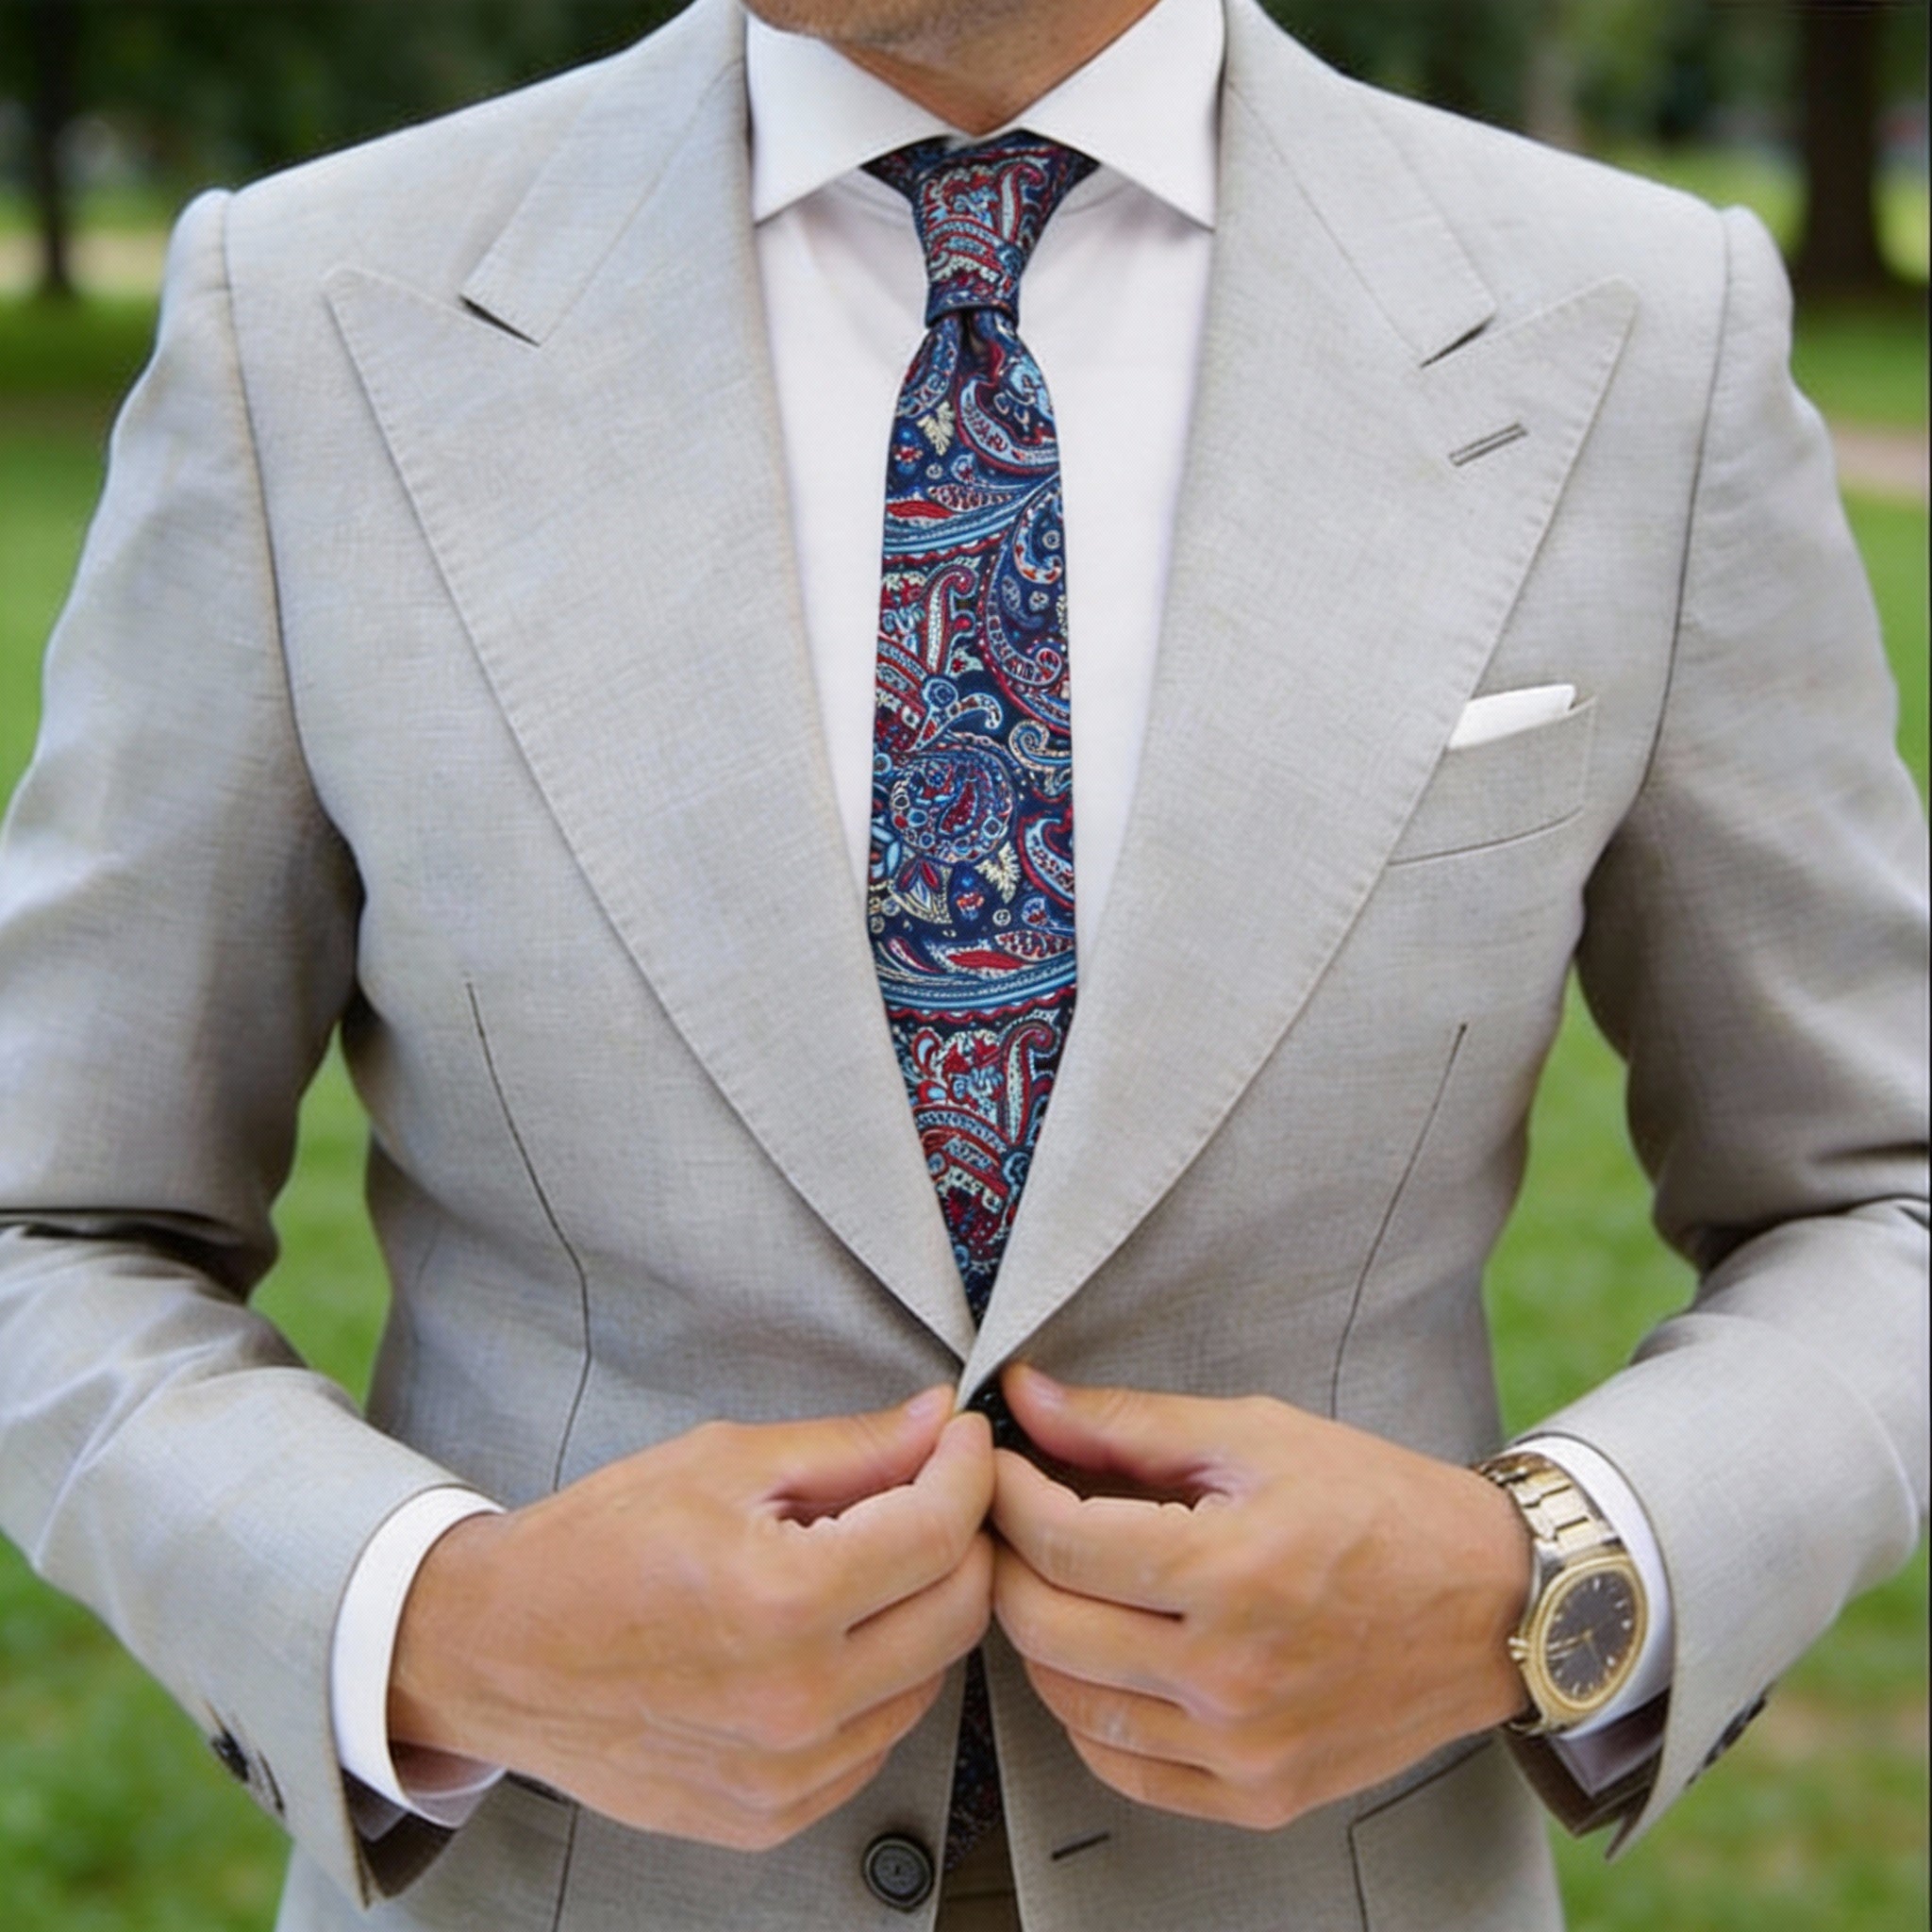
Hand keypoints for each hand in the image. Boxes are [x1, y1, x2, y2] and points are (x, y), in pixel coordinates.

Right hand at [389, 1390, 994, 1849]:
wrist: (496, 1652)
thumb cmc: (596, 1546)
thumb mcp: (723, 1461)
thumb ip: (850, 1447)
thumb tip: (939, 1422)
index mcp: (783, 1600)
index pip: (940, 1532)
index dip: (968, 1471)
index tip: (963, 1441)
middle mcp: (795, 1701)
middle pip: (959, 1613)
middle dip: (963, 1538)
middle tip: (930, 1493)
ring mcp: (785, 1773)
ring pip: (930, 1680)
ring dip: (920, 1612)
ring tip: (864, 1564)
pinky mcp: (770, 1815)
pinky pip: (876, 1741)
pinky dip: (877, 1682)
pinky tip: (828, 1637)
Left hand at [990, 1366, 1530, 1830]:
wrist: (1494, 1604)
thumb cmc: (1378, 1504)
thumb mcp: (1256, 1435)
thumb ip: (1128, 1422)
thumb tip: (1026, 1396)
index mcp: (1230, 1572)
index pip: (1059, 1540)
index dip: (1006, 1492)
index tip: (997, 1462)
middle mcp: (1232, 1675)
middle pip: (1045, 1626)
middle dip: (1006, 1559)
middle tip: (1009, 1517)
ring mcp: (1244, 1749)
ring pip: (1069, 1704)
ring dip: (1039, 1636)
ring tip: (1053, 1580)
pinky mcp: (1259, 1796)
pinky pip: (1124, 1771)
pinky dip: (1088, 1714)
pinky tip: (1100, 1657)